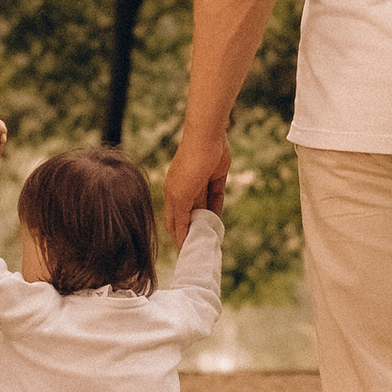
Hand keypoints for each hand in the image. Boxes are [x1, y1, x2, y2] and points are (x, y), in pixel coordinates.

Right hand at [164, 128, 228, 246]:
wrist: (207, 138)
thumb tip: (181, 237)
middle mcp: (185, 191)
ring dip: (207, 222)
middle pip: (188, 217)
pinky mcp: (216, 178)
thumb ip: (180, 217)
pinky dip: (217, 210)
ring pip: (203, 209)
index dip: (179, 238)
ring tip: (213, 239)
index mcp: (172, 195)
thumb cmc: (189, 166)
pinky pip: (216, 198)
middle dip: (194, 232)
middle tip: (202, 248)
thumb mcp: (180, 196)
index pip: (173, 223)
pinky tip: (219, 222)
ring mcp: (200, 184)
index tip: (187, 253)